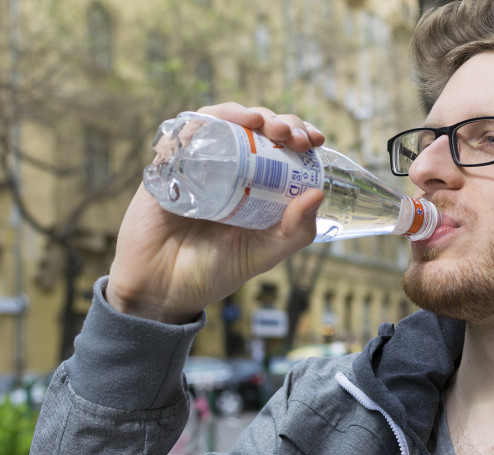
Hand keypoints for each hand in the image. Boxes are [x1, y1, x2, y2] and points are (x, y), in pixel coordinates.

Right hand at [107, 103, 325, 323]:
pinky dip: (205, 122)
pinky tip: (224, 125)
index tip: (316, 140)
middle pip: (256, 127)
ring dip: (244, 114)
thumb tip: (317, 194)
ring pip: (222, 120)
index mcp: (255, 183)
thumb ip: (295, 231)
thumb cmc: (215, 270)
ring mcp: (196, 163)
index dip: (298, 134)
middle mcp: (228, 167)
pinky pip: (182, 133)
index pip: (281, 146)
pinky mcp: (166, 166)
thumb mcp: (265, 253)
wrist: (164, 291)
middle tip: (292, 137)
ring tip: (263, 123)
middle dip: (279, 122)